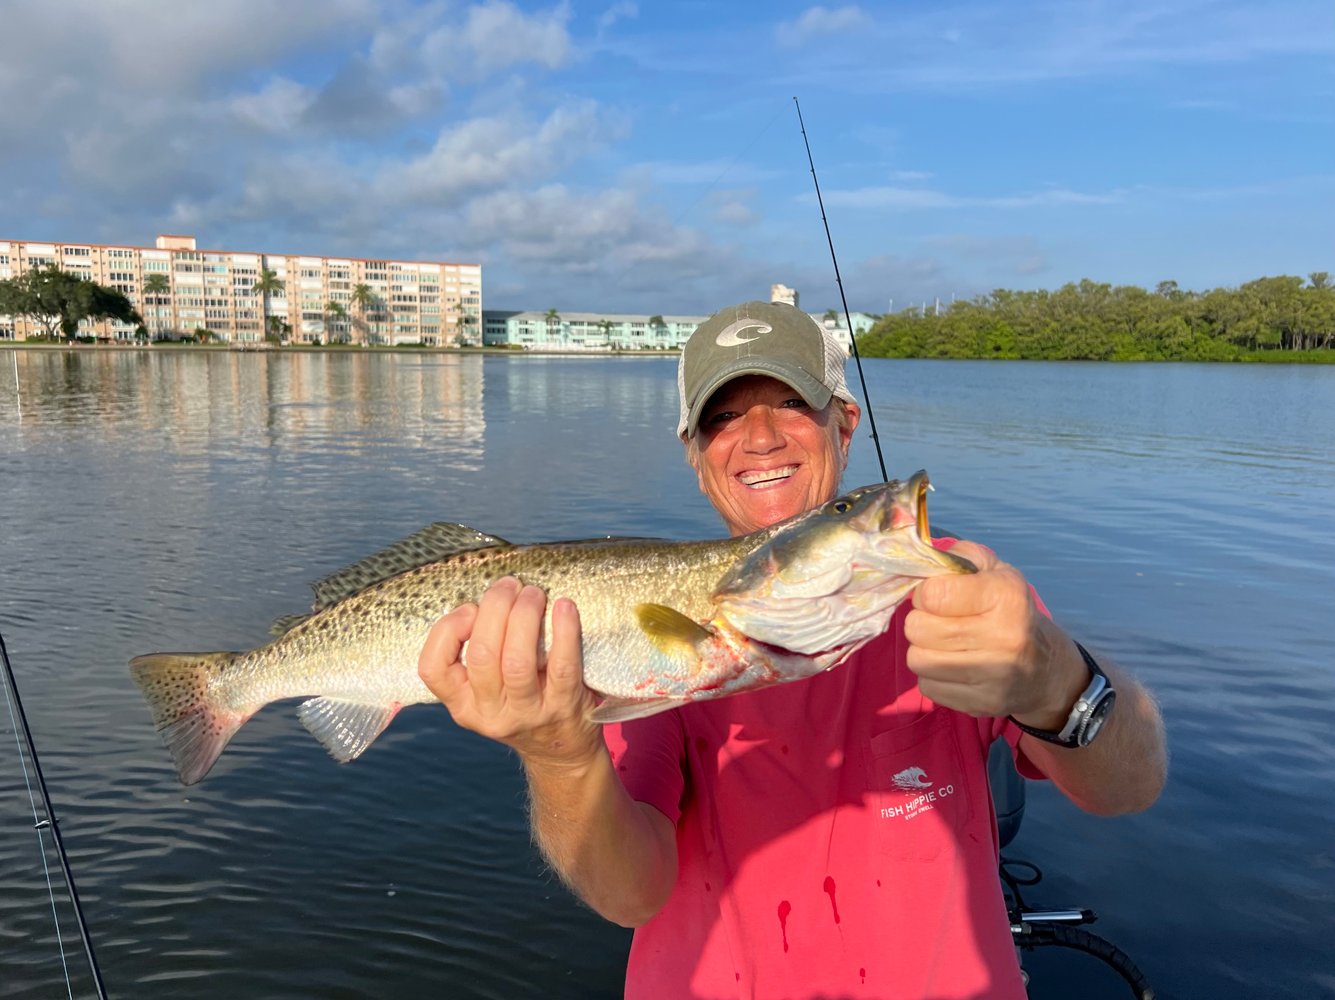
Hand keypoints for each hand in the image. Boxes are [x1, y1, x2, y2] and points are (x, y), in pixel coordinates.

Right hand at [417, 576, 603, 768]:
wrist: (561, 752)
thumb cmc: (521, 704)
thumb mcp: (487, 691)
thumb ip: (479, 654)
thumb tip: (489, 601)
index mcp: (463, 705)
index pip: (432, 668)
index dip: (448, 630)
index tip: (470, 610)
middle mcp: (490, 713)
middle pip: (483, 654)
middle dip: (495, 608)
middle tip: (510, 585)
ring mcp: (527, 713)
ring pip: (517, 660)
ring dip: (525, 616)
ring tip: (533, 593)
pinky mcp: (563, 707)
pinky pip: (562, 665)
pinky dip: (564, 631)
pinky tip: (565, 607)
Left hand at [904, 541, 1086, 724]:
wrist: (1045, 669)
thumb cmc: (1010, 611)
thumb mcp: (995, 571)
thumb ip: (960, 556)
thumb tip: (920, 558)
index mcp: (1006, 597)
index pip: (932, 594)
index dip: (926, 593)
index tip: (938, 596)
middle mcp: (1003, 638)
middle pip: (918, 629)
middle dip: (921, 621)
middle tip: (939, 621)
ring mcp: (993, 676)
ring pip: (917, 660)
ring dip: (923, 650)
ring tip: (944, 644)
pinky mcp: (981, 704)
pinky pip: (927, 687)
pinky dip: (932, 676)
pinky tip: (953, 667)